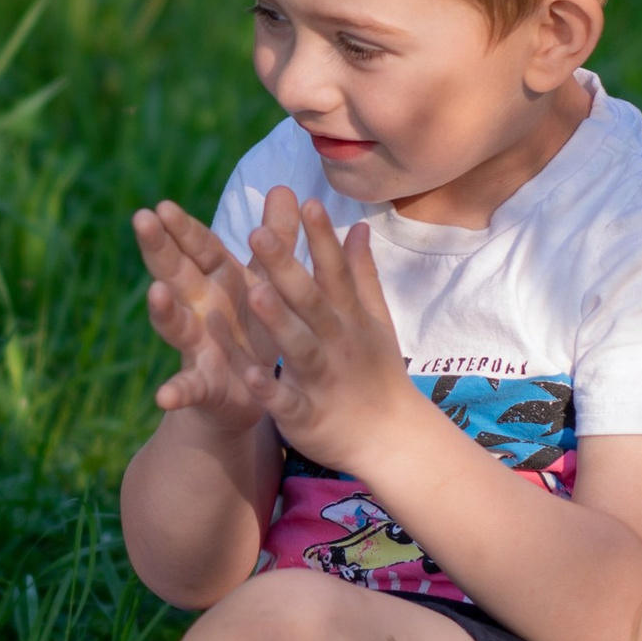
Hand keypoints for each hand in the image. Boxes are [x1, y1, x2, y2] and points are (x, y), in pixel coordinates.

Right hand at [132, 199, 278, 428]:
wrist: (250, 392)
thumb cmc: (254, 326)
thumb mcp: (266, 281)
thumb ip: (275, 239)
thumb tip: (283, 187)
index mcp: (218, 280)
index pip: (199, 247)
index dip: (183, 227)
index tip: (162, 205)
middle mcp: (197, 307)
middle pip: (175, 273)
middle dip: (158, 247)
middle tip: (141, 220)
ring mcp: (196, 346)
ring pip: (175, 324)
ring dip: (164, 310)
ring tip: (156, 294)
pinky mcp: (202, 384)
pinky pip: (187, 387)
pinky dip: (176, 391)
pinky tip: (163, 396)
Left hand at [239, 191, 417, 469]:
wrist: (392, 439)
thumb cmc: (376, 373)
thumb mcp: (376, 321)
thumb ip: (361, 274)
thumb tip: (359, 227)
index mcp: (349, 319)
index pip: (335, 271)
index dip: (322, 238)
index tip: (307, 201)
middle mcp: (336, 343)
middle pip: (311, 301)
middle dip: (286, 267)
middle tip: (259, 232)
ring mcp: (322, 379)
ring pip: (298, 346)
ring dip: (278, 320)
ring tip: (253, 292)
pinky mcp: (306, 416)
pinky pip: (286, 401)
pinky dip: (270, 389)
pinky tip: (249, 374)